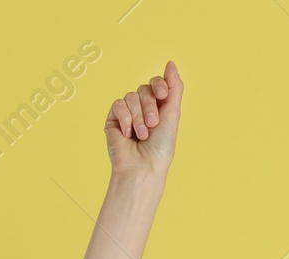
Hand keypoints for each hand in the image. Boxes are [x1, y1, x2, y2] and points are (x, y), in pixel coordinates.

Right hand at [104, 61, 182, 181]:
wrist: (143, 166)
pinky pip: (118, 104)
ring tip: (141, 135)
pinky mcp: (113, 119)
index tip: (163, 95)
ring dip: (138, 116)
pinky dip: (125, 118)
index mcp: (159, 107)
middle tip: (152, 125)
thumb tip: (171, 63)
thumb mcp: (172, 114)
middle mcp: (143, 108)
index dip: (159, 85)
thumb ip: (174, 88)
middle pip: (143, 89)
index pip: (156, 83)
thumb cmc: (161, 146)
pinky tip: (128, 134)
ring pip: (130, 96)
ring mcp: (127, 113)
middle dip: (150, 107)